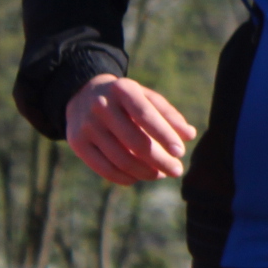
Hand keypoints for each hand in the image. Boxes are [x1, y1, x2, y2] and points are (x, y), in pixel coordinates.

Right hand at [66, 73, 197, 184]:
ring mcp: (87, 125)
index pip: (145, 115)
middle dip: (160, 160)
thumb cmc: (125, 98)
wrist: (83, 94)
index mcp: (122, 90)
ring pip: (120, 159)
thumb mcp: (146, 97)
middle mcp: (101, 106)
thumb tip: (190, 135)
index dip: (164, 135)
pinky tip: (138, 178)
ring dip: (145, 172)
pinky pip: (104, 168)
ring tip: (160, 174)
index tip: (180, 152)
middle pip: (135, 142)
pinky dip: (124, 178)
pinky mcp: (77, 142)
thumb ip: (168, 114)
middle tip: (176, 170)